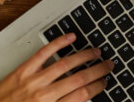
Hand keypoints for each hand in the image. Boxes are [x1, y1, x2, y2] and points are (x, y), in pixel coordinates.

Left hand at [0, 33, 114, 101]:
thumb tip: (83, 97)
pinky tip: (71, 38)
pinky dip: (59, 43)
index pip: (82, 95)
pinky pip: (44, 53)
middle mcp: (45, 95)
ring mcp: (35, 80)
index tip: (104, 81)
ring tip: (96, 52)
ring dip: (84, 57)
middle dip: (98, 71)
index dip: (97, 86)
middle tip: (108, 65)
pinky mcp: (25, 69)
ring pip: (66, 65)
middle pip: (79, 79)